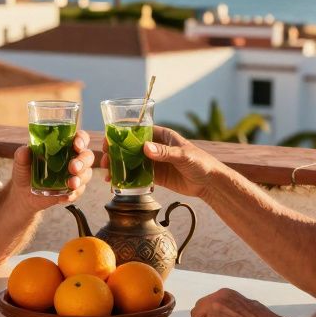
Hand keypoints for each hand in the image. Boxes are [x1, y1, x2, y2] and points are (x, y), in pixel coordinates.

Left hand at [9, 130, 93, 210]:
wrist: (22, 193)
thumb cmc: (25, 170)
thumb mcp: (21, 162)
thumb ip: (22, 155)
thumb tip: (25, 150)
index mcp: (64, 146)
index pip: (80, 138)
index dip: (82, 139)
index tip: (77, 144)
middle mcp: (72, 158)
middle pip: (87, 156)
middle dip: (83, 161)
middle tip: (73, 168)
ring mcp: (74, 175)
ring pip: (86, 174)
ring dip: (80, 179)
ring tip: (71, 184)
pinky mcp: (72, 190)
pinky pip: (79, 192)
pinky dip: (73, 194)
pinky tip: (65, 196)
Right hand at [99, 125, 223, 198]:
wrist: (210, 183)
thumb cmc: (201, 163)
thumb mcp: (183, 155)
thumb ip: (165, 152)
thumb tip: (145, 148)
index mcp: (161, 136)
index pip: (137, 132)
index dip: (121, 135)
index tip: (108, 141)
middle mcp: (155, 147)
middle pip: (130, 148)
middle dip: (115, 154)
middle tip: (105, 162)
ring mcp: (154, 162)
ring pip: (131, 163)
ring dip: (119, 168)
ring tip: (108, 176)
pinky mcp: (155, 176)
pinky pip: (137, 176)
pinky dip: (127, 180)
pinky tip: (117, 184)